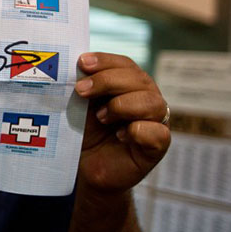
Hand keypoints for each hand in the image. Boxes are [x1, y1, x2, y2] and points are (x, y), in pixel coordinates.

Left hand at [75, 52, 169, 196]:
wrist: (86, 169)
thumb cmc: (84, 134)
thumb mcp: (80, 107)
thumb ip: (83, 88)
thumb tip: (72, 69)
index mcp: (128, 85)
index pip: (124, 65)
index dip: (105, 61)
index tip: (82, 62)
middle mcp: (145, 99)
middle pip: (139, 79)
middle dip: (107, 81)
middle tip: (81, 91)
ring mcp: (153, 123)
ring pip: (152, 102)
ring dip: (122, 106)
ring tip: (101, 117)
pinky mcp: (156, 148)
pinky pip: (159, 133)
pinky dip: (139, 131)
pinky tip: (120, 135)